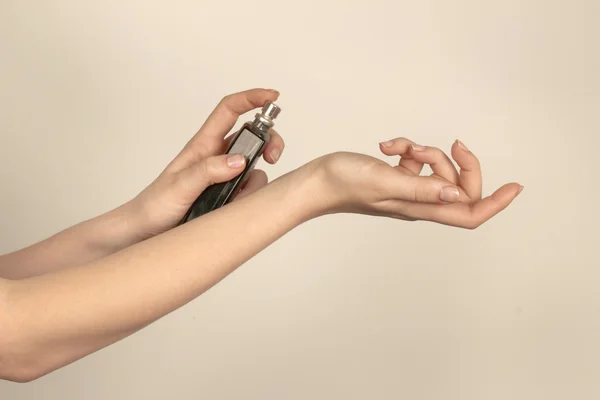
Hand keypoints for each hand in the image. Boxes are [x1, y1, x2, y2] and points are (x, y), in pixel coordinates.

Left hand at [124, 88, 284, 238]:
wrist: (145, 233)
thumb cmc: (155, 205)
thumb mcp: (179, 185)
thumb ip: (208, 171)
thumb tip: (239, 160)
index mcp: (203, 146)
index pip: (229, 111)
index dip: (251, 99)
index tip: (272, 97)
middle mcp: (217, 158)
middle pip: (253, 137)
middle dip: (269, 143)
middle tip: (272, 157)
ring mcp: (225, 177)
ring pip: (255, 168)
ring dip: (255, 182)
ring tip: (237, 197)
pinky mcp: (229, 195)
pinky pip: (251, 191)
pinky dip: (250, 198)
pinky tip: (234, 208)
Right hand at [307, 137, 521, 228]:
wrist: (318, 181)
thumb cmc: (344, 184)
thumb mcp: (385, 182)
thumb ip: (421, 188)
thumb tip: (456, 193)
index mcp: (420, 208)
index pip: (468, 213)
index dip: (495, 203)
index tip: (514, 187)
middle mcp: (419, 202)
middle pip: (459, 186)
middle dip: (456, 162)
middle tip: (452, 144)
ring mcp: (409, 190)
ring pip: (438, 169)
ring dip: (425, 150)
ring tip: (398, 148)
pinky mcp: (398, 178)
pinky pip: (417, 160)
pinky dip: (407, 148)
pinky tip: (388, 147)